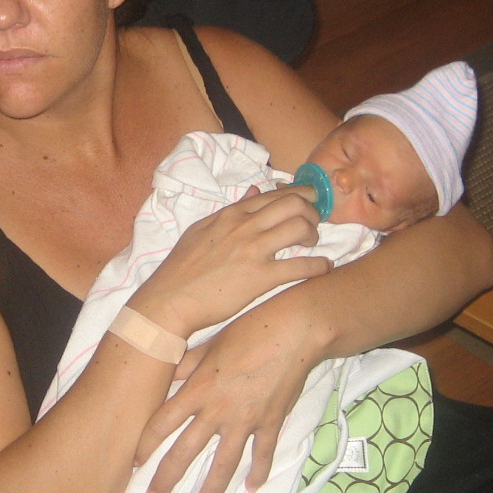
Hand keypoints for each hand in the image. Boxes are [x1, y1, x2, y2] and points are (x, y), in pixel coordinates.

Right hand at [131, 186, 329, 339]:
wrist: (169, 301)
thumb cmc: (181, 270)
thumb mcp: (201, 230)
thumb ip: (231, 210)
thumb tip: (255, 191)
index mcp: (230, 215)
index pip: (274, 194)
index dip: (298, 195)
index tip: (308, 202)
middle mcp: (244, 227)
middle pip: (293, 203)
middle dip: (312, 210)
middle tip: (315, 222)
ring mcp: (253, 251)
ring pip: (299, 227)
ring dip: (314, 234)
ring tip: (313, 244)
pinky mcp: (260, 278)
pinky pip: (300, 266)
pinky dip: (318, 265)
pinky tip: (323, 268)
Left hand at [134, 303, 318, 492]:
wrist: (293, 331)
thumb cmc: (248, 330)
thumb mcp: (209, 344)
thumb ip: (185, 365)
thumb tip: (163, 375)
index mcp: (198, 389)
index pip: (163, 423)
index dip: (145, 444)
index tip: (134, 462)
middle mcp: (218, 410)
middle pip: (186, 451)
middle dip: (168, 478)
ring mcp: (246, 420)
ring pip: (224, 463)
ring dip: (211, 490)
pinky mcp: (271, 422)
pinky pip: (263, 453)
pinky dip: (258, 472)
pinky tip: (252, 488)